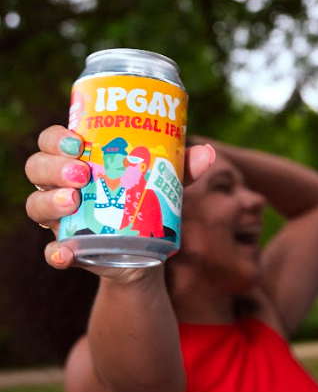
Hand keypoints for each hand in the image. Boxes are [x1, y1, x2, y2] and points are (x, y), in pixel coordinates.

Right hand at [24, 125, 215, 274]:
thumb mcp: (164, 183)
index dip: (56, 138)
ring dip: (49, 201)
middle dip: (53, 167)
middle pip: (37, 168)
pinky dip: (56, 252)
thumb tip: (208, 153)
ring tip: (72, 200)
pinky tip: (66, 252)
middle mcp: (61, 187)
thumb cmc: (147, 203)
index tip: (77, 141)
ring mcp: (61, 219)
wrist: (146, 252)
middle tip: (80, 172)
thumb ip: (183, 169)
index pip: (52, 141)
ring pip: (35, 205)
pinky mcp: (70, 249)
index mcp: (78, 162)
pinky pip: (52, 251)